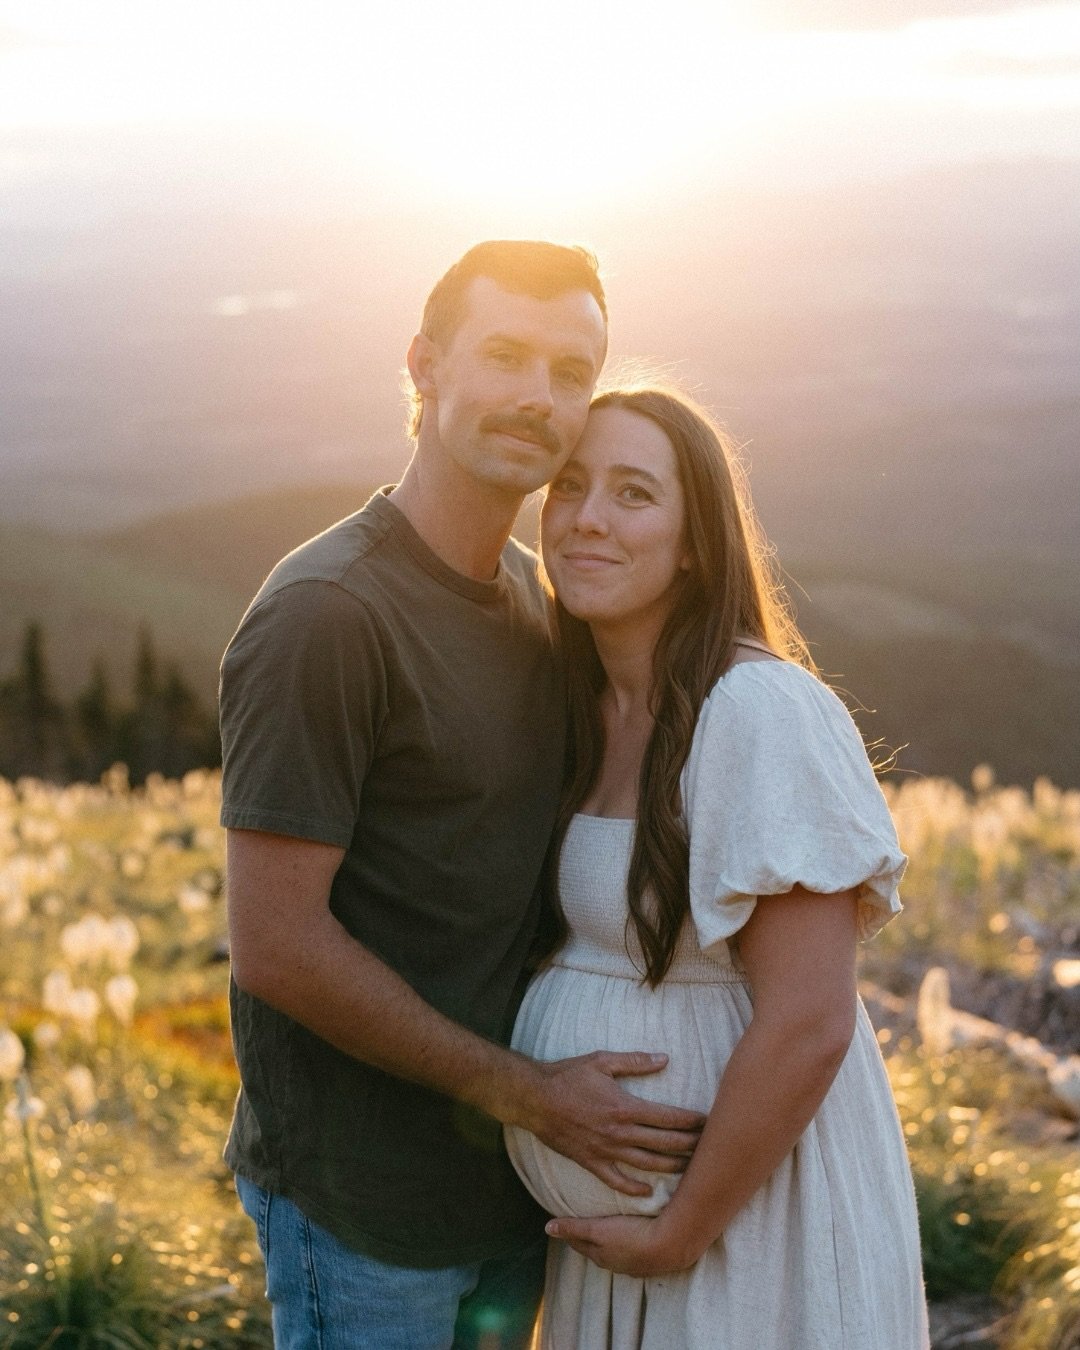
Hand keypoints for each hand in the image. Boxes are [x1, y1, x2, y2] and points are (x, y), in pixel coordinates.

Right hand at [516, 1051, 704, 1196]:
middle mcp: (619, 1132)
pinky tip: (650, 1191)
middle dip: (689, 1144)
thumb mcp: (602, 1061)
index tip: (708, 1121)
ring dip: (671, 1167)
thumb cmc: (568, 1076)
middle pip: (664, 1143)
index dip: (691, 1121)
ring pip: (647, 1164)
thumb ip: (635, 1061)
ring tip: (691, 1167)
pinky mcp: (592, 1162)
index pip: (667, 1117)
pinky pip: (617, 1181)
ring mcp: (606, 1151)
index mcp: (625, 1107)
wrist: (535, 1098)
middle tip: (710, 1145)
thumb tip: (664, 1058)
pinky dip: (635, 1189)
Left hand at [544, 1213, 698, 1276]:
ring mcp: (634, 1264)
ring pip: (616, 1253)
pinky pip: (634, 1252)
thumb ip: (574, 1227)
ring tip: (608, 1232)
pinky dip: (628, 1244)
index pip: (580, 1244)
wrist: (670, 1246)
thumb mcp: (598, 1229)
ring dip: (610, 1243)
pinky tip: (634, 1238)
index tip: (563, 1224)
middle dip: (588, 1240)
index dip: (571, 1233)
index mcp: (601, 1255)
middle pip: (596, 1250)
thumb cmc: (631, 1235)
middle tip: (582, 1227)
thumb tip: (547, 1227)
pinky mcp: (651, 1261)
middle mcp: (615, 1263)